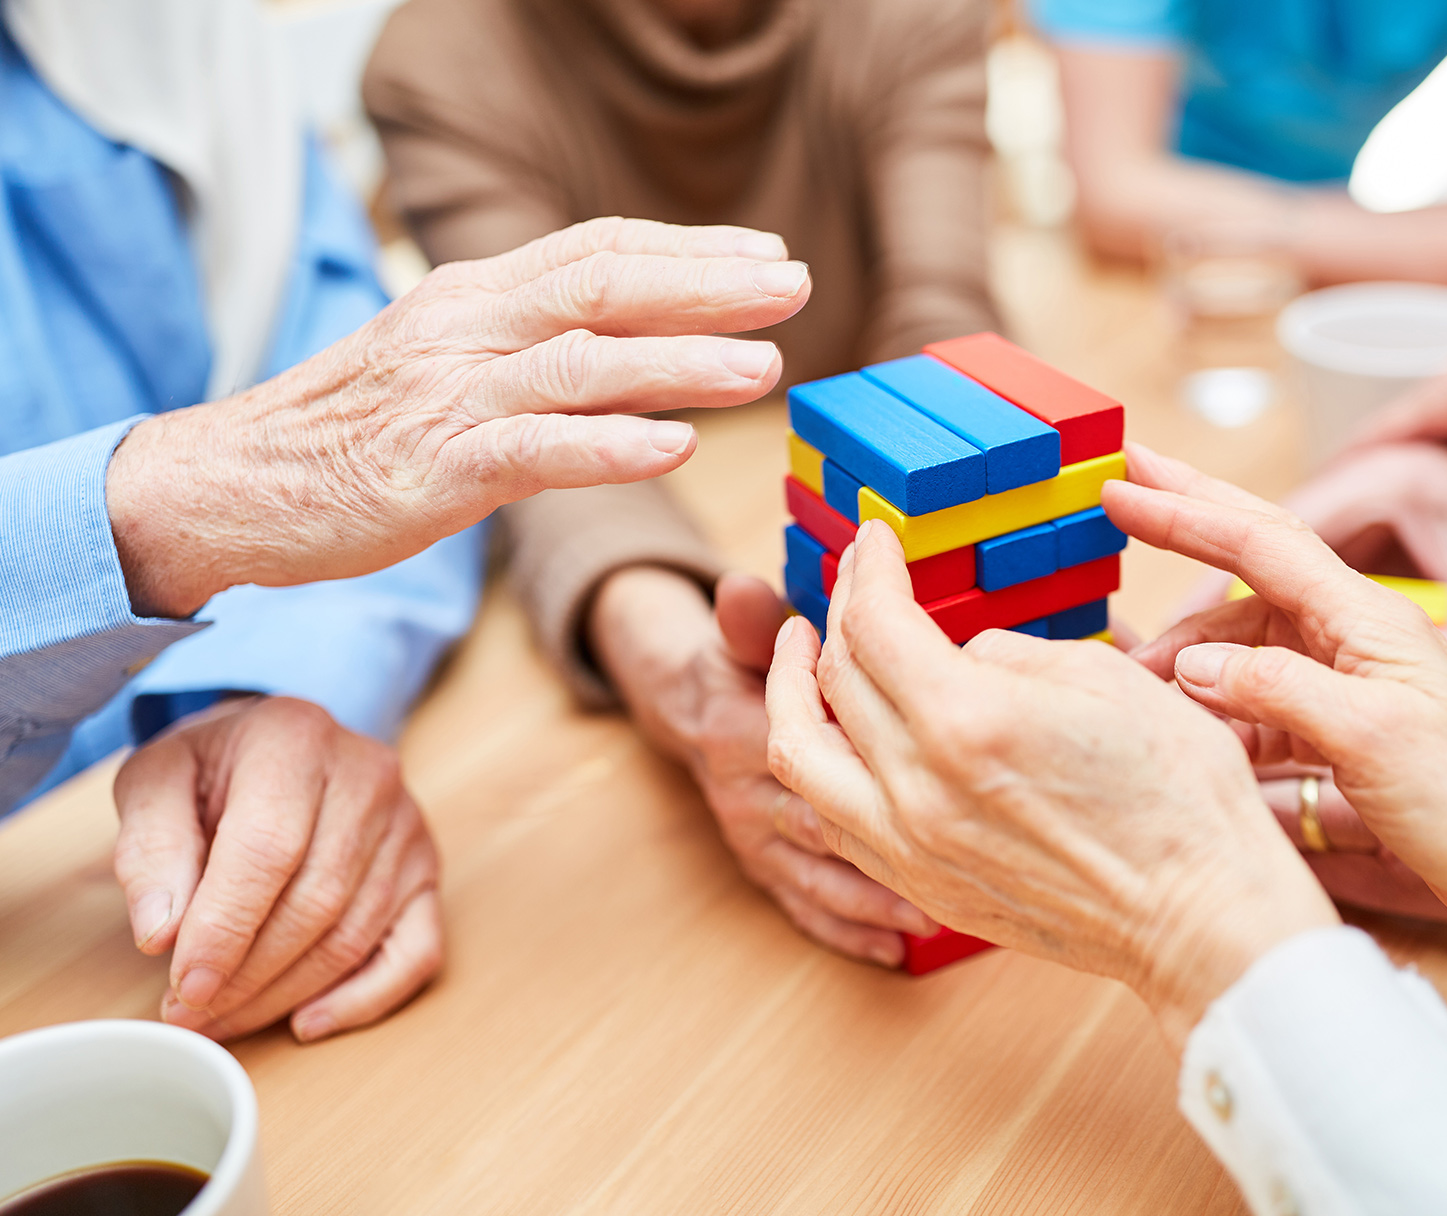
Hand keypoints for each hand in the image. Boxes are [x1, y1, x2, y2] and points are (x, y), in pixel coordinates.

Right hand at [107, 218, 809, 617]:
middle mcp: (467, 328)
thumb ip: (532, 345)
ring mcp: (448, 396)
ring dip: (681, 362)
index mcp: (474, 296)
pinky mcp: (431, 470)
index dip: (689, 250)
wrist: (232, 483)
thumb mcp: (446, 361)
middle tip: (795, 288)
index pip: (597, 250)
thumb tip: (633, 345)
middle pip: (604, 288)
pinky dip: (608, 446)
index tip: (767, 255)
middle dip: (709, 286)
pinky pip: (532, 451)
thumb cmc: (352, 429)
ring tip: (762, 366)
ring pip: (582, 363)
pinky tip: (674, 447)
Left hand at [112, 697, 440, 1042]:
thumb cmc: (216, 769)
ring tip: (224, 1019)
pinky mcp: (426, 870)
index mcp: (295, 740)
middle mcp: (367, 777)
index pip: (267, 850)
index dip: (225, 929)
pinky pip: (415, 951)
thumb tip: (163, 936)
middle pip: (314, 901)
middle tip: (190, 1014)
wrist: (281, 744)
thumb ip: (150, 851)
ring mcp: (407, 827)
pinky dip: (365, 999)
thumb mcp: (156, 782)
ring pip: (353, 934)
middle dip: (247, 974)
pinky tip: (309, 1021)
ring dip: (284, 993)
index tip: (184, 987)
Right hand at [593, 567, 935, 966]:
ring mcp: (756, 841)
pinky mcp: (766, 871)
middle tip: (955, 853)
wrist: (689, 713)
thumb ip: (748, 620)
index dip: (859, 749)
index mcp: (740, 732)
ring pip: (818, 875)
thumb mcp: (737, 635)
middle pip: (819, 817)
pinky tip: (897, 948)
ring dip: (875, 895)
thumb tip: (741, 590)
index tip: (924, 758)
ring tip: (935, 911)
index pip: (802, 742)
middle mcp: (747, 794)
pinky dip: (850, 932)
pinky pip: (806, 910)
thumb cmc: (736, 667)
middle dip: (884, 834)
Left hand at [766, 521, 1337, 1047]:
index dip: (869, 569)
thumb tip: (957, 656)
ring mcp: (910, 848)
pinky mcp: (922, 888)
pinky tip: (837, 737)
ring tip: (803, 654)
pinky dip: (821, 766)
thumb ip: (1005, 653)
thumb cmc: (1178, 794)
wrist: (1201, 917)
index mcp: (965, 720)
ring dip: (791, 694)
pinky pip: (834, 819)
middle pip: (834, 679)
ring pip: (802, 759)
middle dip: (838, 612)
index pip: (877, 623)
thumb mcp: (1100, 679)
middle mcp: (916, 789)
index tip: (874, 538)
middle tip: (852, 580)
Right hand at [1112, 443, 1446, 966]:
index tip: (1122, 484)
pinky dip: (1215, 711)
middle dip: (1185, 521)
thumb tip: (1189, 668)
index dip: (1184, 512)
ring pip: (1243, 648)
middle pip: (1251, 563)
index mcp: (1367, 618)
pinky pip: (1259, 704)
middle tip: (1121, 486)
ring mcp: (1349, 683)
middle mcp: (1355, 636)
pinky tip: (1183, 729)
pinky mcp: (1346, 733)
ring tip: (1128, 681)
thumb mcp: (1372, 736)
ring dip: (1185, 658)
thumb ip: (1273, 690)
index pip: (1259, 543)